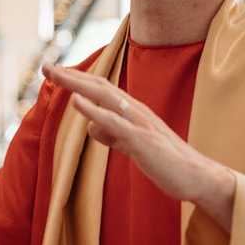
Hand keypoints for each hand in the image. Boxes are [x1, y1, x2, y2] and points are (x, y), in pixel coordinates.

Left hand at [42, 64, 236, 229]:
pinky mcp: (142, 140)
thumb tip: (91, 127)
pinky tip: (76, 101)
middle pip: (99, 86)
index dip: (78, 80)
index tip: (54, 73)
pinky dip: (93, 109)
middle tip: (45, 66)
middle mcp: (136, 111)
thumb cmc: (168, 163)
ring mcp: (140, 123)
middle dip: (71, 75)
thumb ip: (113, 135)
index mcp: (134, 112)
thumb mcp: (134, 146)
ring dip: (77, 84)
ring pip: (104, 97)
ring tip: (54, 74)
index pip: (101, 89)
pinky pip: (114, 121)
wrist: (199, 179)